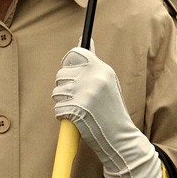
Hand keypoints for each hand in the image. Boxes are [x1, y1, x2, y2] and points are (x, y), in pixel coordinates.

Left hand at [52, 47, 162, 177]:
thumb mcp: (108, 82)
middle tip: (78, 98)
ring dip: (63, 102)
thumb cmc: (112, 111)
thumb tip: (85, 39)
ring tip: (79, 109)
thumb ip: (94, 64)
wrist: (120, 138)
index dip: (69, 63)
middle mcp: (93, 78)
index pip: (75, 53)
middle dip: (64, 87)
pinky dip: (63, 116)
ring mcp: (84, 93)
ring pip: (57, 91)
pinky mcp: (76, 109)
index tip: (70, 72)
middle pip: (61, 74)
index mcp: (102, 69)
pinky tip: (77, 119)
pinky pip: (57, 108)